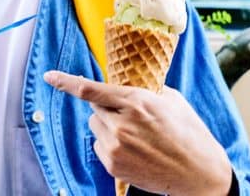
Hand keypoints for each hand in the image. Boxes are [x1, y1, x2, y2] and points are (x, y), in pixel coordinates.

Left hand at [44, 71, 232, 195]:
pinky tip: (135, 150)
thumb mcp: (170, 100)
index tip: (49, 76)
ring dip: (109, 126)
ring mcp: (116, 146)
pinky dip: (111, 144)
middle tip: (131, 117)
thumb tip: (122, 83)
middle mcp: (122, 124)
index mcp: (136, 101)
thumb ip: (142, 89)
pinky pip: (100, 146)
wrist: (199, 173)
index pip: (90, 89)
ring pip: (96, 127)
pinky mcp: (114, 165)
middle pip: (94, 108)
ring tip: (137, 136)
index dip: (66, 82)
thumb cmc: (189, 132)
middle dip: (107, 108)